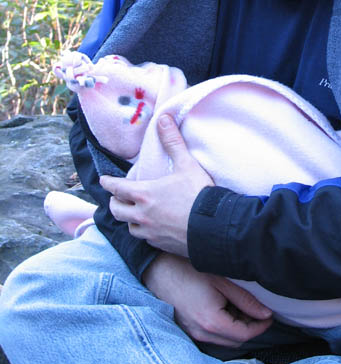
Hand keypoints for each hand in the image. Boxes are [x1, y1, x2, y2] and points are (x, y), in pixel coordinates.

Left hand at [100, 114, 213, 256]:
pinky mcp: (160, 245)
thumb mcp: (186, 164)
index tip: (103, 180)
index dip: (108, 183)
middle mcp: (141, 214)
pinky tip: (151, 227)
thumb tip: (163, 118)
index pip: (116, 188)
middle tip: (117, 197)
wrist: (213, 227)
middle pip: (116, 210)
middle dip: (115, 202)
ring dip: (128, 218)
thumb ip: (173, 141)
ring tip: (134, 213)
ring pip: (129, 226)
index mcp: (144, 194)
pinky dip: (143, 231)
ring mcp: (149, 232)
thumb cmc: (199, 194)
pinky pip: (144, 238)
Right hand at [143, 252, 272, 345]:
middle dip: (250, 328)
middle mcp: (201, 333)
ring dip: (236, 329)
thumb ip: (245, 299)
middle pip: (235, 341)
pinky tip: (225, 309)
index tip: (270, 315)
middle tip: (258, 310)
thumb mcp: (221, 280)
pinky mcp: (187, 329)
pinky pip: (211, 336)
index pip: (245, 335)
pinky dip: (223, 328)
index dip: (261, 326)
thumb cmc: (189, 270)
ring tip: (242, 307)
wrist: (158, 269)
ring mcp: (192, 333)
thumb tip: (266, 314)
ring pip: (223, 341)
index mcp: (212, 322)